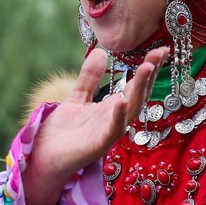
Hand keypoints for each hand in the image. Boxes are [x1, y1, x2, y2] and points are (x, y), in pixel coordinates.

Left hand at [22, 46, 167, 204]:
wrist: (44, 155)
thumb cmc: (62, 131)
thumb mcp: (77, 97)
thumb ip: (89, 77)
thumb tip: (100, 52)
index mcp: (112, 108)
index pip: (135, 85)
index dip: (148, 68)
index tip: (161, 49)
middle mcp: (116, 120)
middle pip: (139, 95)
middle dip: (150, 74)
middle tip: (160, 53)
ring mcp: (108, 133)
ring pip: (131, 110)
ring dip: (139, 89)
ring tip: (146, 68)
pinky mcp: (98, 145)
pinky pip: (112, 130)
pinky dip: (118, 116)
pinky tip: (122, 101)